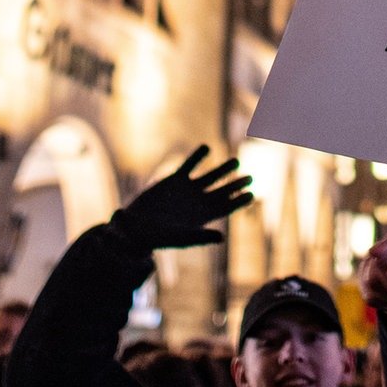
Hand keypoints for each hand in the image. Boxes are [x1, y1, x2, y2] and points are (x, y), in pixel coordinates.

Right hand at [118, 145, 252, 248]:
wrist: (135, 226)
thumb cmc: (158, 237)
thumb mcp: (180, 237)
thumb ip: (201, 236)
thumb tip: (221, 238)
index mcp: (204, 216)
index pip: (227, 207)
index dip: (239, 201)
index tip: (251, 194)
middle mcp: (199, 201)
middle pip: (223, 190)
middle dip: (236, 184)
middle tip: (250, 178)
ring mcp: (188, 189)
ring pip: (211, 176)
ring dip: (223, 169)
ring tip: (235, 162)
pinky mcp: (174, 180)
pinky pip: (189, 165)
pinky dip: (197, 156)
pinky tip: (206, 148)